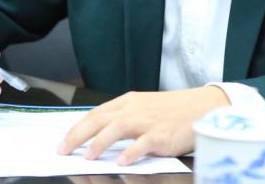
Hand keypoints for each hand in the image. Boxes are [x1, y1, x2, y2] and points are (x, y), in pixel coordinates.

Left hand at [58, 86, 228, 164]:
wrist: (203, 107)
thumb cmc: (173, 110)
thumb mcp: (145, 108)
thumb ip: (124, 117)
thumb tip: (98, 133)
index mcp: (129, 102)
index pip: (96, 113)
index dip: (77, 128)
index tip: (62, 141)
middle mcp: (135, 109)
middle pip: (100, 119)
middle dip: (78, 135)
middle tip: (62, 150)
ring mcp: (149, 121)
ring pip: (117, 128)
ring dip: (99, 142)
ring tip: (87, 156)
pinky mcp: (163, 135)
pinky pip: (143, 143)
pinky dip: (130, 153)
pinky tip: (121, 163)